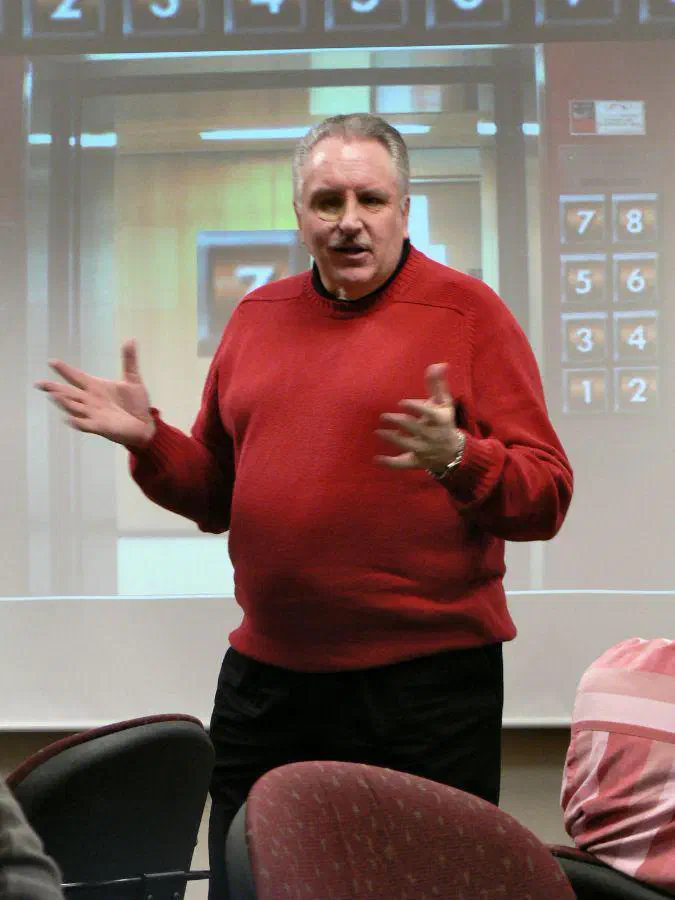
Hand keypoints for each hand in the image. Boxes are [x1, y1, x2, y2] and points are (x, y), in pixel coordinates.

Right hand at [35, 339, 155, 447]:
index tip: (51, 361)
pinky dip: (77, 422)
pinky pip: (85, 425)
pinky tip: (70, 419)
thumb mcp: (133, 379)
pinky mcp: (100, 427)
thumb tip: (130, 339)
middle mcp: (91, 400)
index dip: (65, 370)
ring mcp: (94, 414)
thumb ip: (129, 361)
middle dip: (54, 388)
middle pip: (68, 393)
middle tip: (39, 383)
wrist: (145, 424)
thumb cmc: (135, 403)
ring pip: (74, 407)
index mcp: (96, 387)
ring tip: (53, 395)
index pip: (76, 376)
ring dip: (64, 402)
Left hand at [376, 362, 462, 472]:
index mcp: (440, 420)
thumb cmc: (444, 422)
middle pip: (414, 428)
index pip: (428, 413)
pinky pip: (403, 464)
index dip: (415, 407)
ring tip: (378, 431)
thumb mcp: (444, 403)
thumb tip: (439, 364)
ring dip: (391, 438)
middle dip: (398, 422)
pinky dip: (389, 463)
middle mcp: (433, 436)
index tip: (402, 403)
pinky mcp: (417, 462)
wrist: (453, 451)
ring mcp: (424, 450)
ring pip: (406, 445)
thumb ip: (437, 384)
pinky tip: (377, 459)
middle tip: (384, 416)